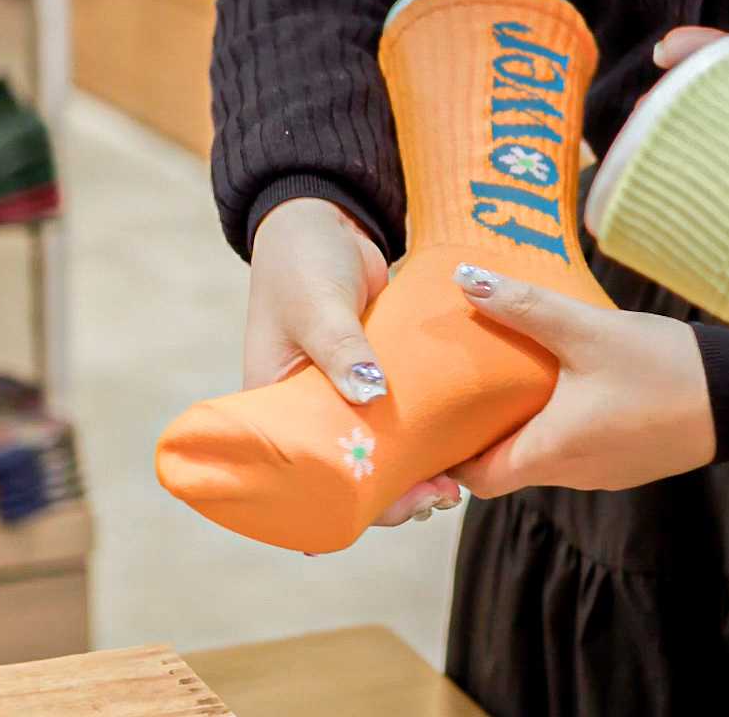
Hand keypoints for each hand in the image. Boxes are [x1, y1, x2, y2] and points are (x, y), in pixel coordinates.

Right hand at [246, 197, 460, 525]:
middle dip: (389, 494)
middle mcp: (307, 410)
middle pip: (346, 472)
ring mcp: (344, 394)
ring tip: (451, 486)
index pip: (301, 475)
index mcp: (274, 406)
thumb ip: (341, 346)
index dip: (337, 503)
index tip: (381, 510)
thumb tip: (369, 393)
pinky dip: (423, 437)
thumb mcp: (316, 305)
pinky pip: (398, 418)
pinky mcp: (378, 374)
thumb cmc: (301, 261)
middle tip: (437, 497)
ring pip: (378, 450)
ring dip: (412, 471)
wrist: (326, 219)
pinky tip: (455, 450)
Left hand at [447, 264, 714, 495]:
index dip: (450, 456)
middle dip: (484, 430)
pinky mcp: (629, 460)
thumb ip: (525, 307)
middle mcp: (573, 472)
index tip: (435, 421)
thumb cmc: (664, 370)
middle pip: (508, 466)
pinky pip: (578, 448)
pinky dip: (559, 424)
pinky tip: (564, 383)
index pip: (479, 478)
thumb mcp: (588, 331)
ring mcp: (604, 471)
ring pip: (544, 455)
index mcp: (553, 452)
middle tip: (463, 385)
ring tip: (508, 376)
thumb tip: (466, 279)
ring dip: (524, 424)